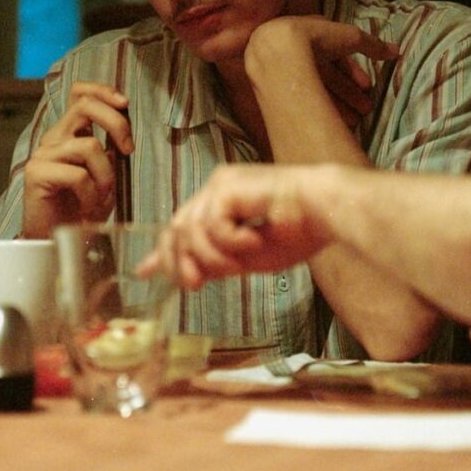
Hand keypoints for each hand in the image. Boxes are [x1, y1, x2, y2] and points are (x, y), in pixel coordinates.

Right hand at [22, 82, 131, 237]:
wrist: (56, 241)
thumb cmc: (81, 210)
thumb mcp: (105, 175)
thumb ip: (110, 152)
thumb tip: (121, 139)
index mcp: (68, 133)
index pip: (79, 94)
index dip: (102, 90)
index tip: (124, 103)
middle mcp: (54, 139)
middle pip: (85, 107)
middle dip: (116, 123)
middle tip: (128, 149)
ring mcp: (44, 155)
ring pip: (89, 145)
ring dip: (106, 174)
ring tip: (103, 196)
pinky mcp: (37, 173)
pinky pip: (78, 175)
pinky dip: (92, 194)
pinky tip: (87, 207)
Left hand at [143, 164, 333, 287]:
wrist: (324, 211)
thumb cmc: (297, 233)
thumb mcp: (247, 259)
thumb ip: (215, 263)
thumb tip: (186, 277)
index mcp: (221, 202)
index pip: (180, 226)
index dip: (162, 251)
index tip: (145, 272)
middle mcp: (216, 189)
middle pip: (176, 229)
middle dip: (180, 262)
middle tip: (194, 285)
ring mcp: (220, 185)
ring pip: (190, 232)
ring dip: (213, 257)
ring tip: (239, 264)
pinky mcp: (227, 187)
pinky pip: (211, 227)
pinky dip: (231, 242)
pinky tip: (255, 241)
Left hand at [245, 17, 399, 129]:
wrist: (279, 52)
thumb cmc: (317, 38)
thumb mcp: (351, 38)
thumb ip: (373, 45)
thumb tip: (397, 51)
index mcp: (311, 38)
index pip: (337, 57)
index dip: (354, 72)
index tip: (368, 86)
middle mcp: (296, 54)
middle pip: (327, 77)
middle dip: (349, 93)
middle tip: (366, 109)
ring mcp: (284, 72)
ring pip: (315, 90)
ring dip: (338, 104)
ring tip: (356, 120)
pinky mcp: (277, 90)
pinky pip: (302, 100)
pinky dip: (320, 108)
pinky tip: (334, 122)